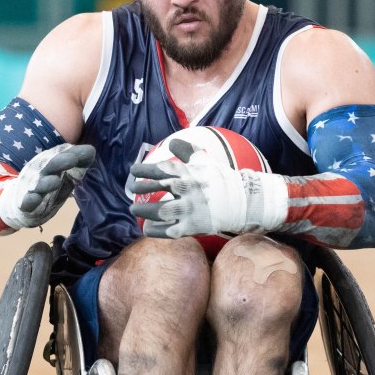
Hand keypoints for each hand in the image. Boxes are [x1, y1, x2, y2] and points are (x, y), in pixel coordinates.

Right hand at [0, 144, 94, 228]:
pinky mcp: (24, 202)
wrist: (22, 202)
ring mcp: (31, 186)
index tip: (88, 152)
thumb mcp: (67, 174)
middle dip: (60, 161)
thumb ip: (79, 163)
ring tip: (55, 181)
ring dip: (45, 182)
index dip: (74, 152)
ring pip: (37, 183)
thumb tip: (91, 150)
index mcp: (50, 161)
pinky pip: (26, 201)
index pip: (61, 154)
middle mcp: (39, 171)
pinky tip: (35, 198)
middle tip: (72, 159)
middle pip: (49, 165)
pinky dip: (30, 200)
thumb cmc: (50, 184)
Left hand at [129, 139, 282, 238]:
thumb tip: (172, 142)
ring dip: (145, 212)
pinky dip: (156, 231)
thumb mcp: (205, 161)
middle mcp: (187, 191)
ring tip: (135, 211)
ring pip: (160, 212)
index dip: (144, 170)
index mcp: (189, 174)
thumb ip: (187, 152)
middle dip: (142, 189)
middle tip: (132, 190)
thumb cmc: (221, 179)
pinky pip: (169, 231)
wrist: (242, 202)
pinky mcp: (193, 226)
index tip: (133, 171)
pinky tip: (148, 229)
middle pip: (158, 189)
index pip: (161, 169)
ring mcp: (190, 210)